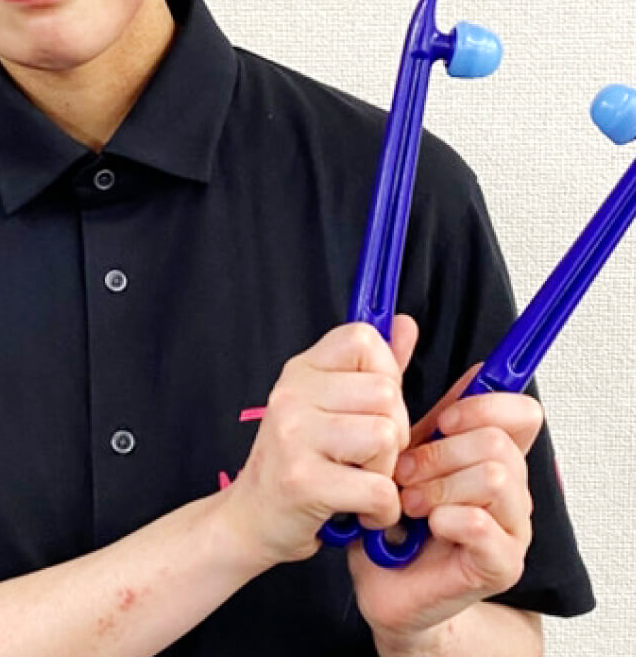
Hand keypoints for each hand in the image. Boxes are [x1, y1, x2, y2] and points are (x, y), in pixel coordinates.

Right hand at [216, 315, 415, 569]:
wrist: (250, 519)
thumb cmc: (299, 463)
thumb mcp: (329, 406)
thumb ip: (372, 368)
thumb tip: (406, 323)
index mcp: (301, 371)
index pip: (363, 339)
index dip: (386, 372)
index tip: (372, 407)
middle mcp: (292, 394)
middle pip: (385, 393)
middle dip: (393, 433)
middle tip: (368, 458)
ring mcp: (293, 435)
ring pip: (385, 436)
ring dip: (387, 472)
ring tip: (362, 483)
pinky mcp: (303, 481)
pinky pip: (379, 489)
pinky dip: (383, 511)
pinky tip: (361, 513)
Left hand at [349, 343, 543, 647]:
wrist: (382, 579)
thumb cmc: (390, 511)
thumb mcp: (395, 440)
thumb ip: (404, 385)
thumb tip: (402, 323)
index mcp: (489, 450)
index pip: (521, 410)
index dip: (483, 405)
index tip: (444, 418)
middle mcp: (511, 486)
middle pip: (498, 440)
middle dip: (440, 452)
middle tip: (402, 472)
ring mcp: (511, 526)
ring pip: (496, 476)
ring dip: (438, 485)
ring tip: (405, 500)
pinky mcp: (499, 563)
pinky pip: (487, 525)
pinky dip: (448, 517)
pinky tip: (423, 522)